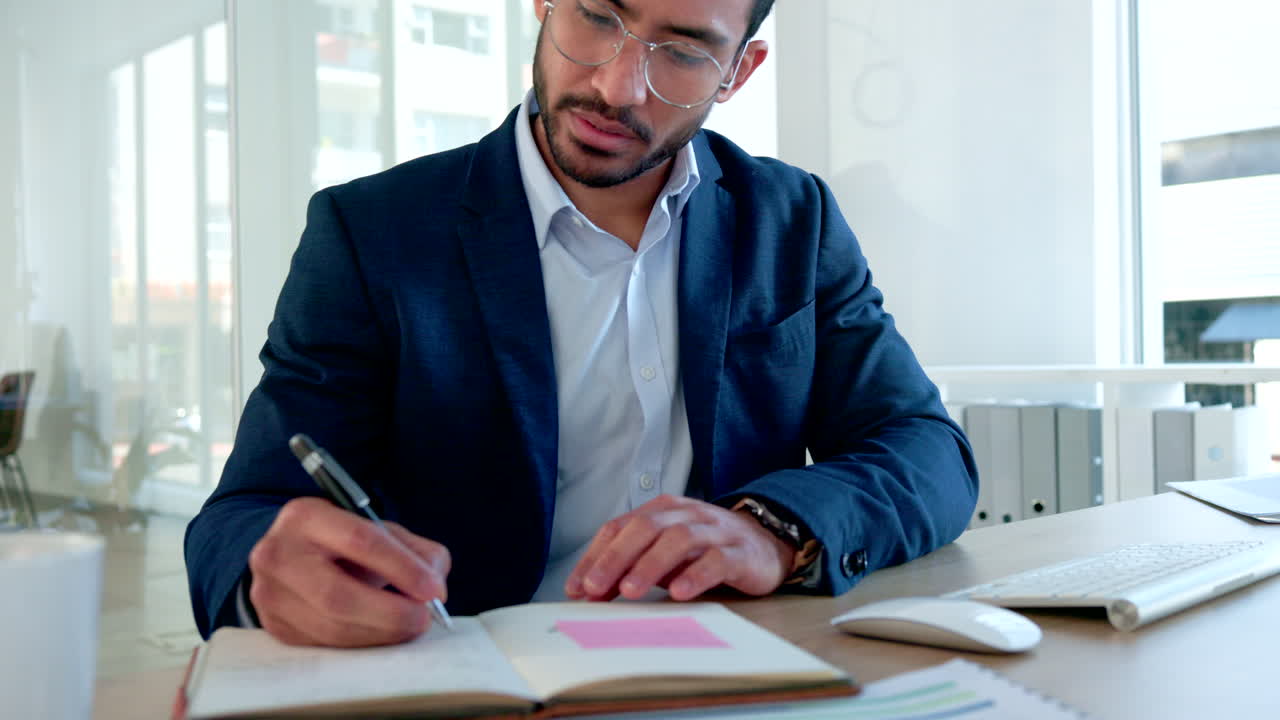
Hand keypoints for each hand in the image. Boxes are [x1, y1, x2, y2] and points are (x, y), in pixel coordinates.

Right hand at [247, 497, 450, 646]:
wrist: (290, 555)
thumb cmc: (342, 542)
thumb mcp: (377, 529)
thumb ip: (415, 551)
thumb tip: (435, 589)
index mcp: (306, 516)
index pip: (360, 541)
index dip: (402, 569)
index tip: (433, 590)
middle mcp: (277, 553)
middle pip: (337, 594)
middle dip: (390, 612)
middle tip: (423, 618)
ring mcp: (268, 593)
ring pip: (331, 626)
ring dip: (380, 633)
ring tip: (409, 627)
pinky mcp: (273, 625)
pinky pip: (324, 644)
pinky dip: (362, 643)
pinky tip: (383, 635)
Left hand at [565, 495, 793, 601]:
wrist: (766, 543)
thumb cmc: (705, 550)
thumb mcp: (665, 554)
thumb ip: (631, 565)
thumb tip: (590, 590)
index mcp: (662, 510)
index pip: (620, 527)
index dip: (595, 556)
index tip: (576, 588)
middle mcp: (686, 515)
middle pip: (646, 528)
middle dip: (615, 558)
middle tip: (595, 588)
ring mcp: (715, 531)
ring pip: (679, 540)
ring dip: (650, 565)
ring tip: (631, 591)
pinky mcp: (740, 553)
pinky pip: (716, 560)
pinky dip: (695, 575)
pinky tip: (679, 592)